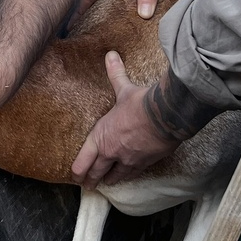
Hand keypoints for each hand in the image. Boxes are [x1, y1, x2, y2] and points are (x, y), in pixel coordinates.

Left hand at [71, 52, 182, 186]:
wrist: (165, 116)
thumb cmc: (140, 103)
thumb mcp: (124, 89)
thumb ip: (116, 74)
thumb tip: (110, 55)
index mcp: (102, 137)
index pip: (83, 160)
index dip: (78, 170)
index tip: (75, 176)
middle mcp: (112, 152)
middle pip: (98, 172)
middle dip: (91, 180)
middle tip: (88, 186)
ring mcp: (129, 160)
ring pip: (116, 176)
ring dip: (110, 181)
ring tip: (107, 184)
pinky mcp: (146, 163)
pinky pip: (133, 174)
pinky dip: (128, 177)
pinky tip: (129, 177)